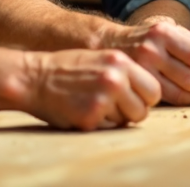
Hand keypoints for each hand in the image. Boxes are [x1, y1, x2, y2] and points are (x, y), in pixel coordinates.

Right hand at [21, 49, 160, 130]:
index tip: (133, 98)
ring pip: (125, 121)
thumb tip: (150, 94)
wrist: (35, 77)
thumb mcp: (102, 60)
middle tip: (113, 106)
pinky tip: (82, 110)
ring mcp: (103, 99)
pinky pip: (107, 129)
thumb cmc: (69, 69)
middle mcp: (115, 79)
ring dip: (113, 118)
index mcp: (121, 62)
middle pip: (143, 110)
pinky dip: (98, 124)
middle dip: (131, 112)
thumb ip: (127, 73)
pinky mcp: (90, 118)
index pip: (154, 90)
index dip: (144, 98)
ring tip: (93, 104)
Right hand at [102, 22, 189, 104]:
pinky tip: (183, 94)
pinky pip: (169, 100)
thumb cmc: (152, 40)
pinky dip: (183, 100)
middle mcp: (152, 49)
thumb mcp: (175, 34)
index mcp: (165, 32)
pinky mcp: (138, 86)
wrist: (112, 45)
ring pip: (182, 91)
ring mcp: (143, 69)